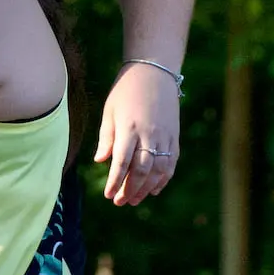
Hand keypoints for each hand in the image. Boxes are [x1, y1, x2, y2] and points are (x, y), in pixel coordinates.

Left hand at [95, 61, 180, 205]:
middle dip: (130, 190)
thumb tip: (100, 161)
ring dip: (146, 188)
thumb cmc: (126, 91)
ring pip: (158, 170)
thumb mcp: (110, 111)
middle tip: (120, 202)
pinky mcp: (174, 137)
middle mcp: (149, 134)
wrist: (154, 72)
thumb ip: (106, 137)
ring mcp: (165, 136)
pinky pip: (171, 163)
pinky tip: (153, 189)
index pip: (121, 162)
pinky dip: (163, 179)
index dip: (115, 182)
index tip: (108, 195)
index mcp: (129, 128)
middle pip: (141, 171)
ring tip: (134, 199)